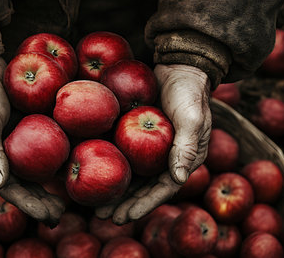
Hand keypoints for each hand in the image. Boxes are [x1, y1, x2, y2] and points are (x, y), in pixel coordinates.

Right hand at [0, 57, 64, 225]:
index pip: (10, 190)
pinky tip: (71, 165)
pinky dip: (55, 160)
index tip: (50, 217)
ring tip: (67, 200)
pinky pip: (44, 149)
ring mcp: (18, 143)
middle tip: (61, 216)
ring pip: (36, 170)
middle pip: (26, 185)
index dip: (30, 205)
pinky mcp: (30, 129)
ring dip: (50, 186)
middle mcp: (3, 156)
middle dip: (42, 202)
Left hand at [95, 64, 211, 223]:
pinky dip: (110, 164)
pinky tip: (91, 170)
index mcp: (183, 159)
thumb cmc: (189, 91)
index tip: (123, 217)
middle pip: (143, 187)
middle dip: (124, 203)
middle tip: (101, 216)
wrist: (178, 65)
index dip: (143, 205)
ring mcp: (151, 146)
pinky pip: (123, 153)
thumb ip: (187, 146)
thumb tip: (180, 178)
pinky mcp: (137, 133)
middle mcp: (166, 157)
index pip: (162, 190)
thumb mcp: (192, 117)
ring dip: (114, 188)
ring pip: (131, 174)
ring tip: (94, 203)